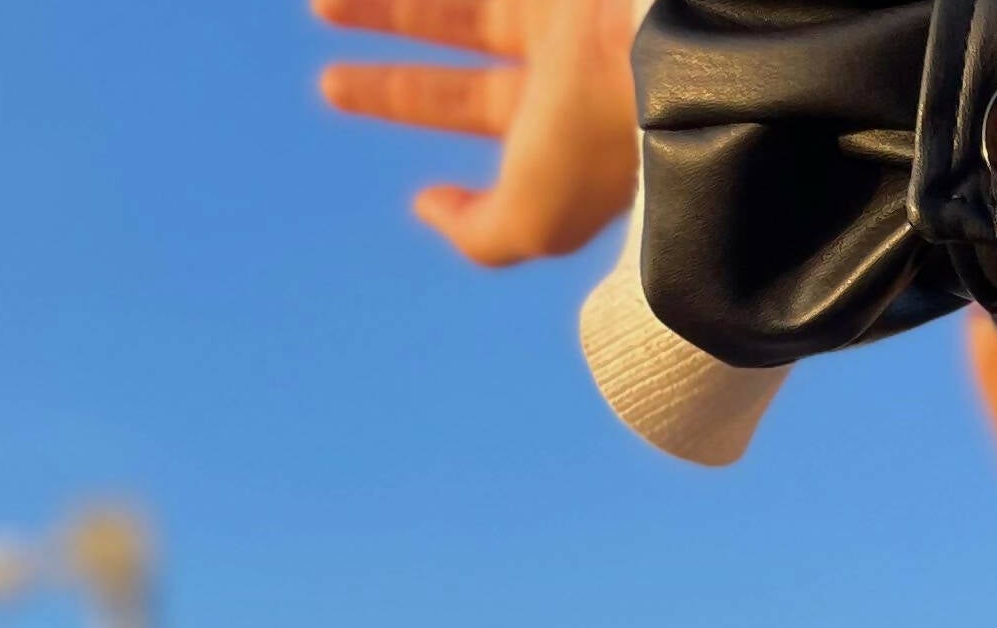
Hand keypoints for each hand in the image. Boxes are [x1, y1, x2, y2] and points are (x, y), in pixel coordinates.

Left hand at [315, 0, 640, 266]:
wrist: (672, 62)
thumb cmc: (598, 144)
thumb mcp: (532, 222)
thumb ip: (478, 236)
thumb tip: (427, 208)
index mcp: (555, 137)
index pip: (468, 112)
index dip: (399, 96)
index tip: (336, 85)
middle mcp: (556, 76)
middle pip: (454, 49)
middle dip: (387, 43)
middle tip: (324, 20)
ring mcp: (562, 16)